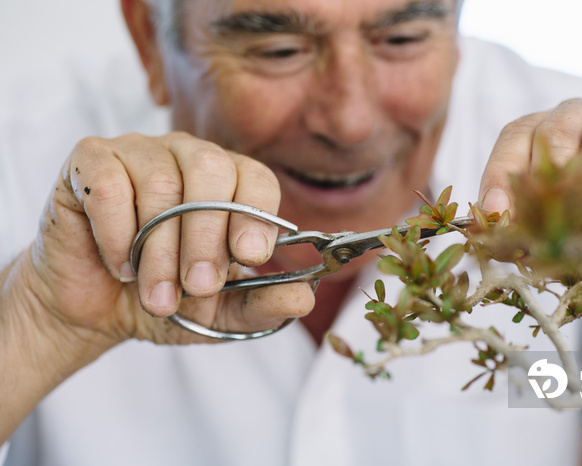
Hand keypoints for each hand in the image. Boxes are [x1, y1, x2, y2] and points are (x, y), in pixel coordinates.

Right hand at [0, 132, 315, 441]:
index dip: (256, 214)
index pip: (256, 178)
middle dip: (207, 237)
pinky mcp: (90, 161)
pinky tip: (121, 265)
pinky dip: (117, 235)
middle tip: (198, 287)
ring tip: (157, 296)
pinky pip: (110, 187)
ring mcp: (139, 152)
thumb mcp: (219, 313)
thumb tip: (306, 298)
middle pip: (210, 170)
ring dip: (160, 252)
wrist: (95, 309)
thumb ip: (261, 304)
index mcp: (228, 183)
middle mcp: (187, 156)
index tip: (249, 257)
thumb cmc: (164, 298)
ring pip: (160, 184)